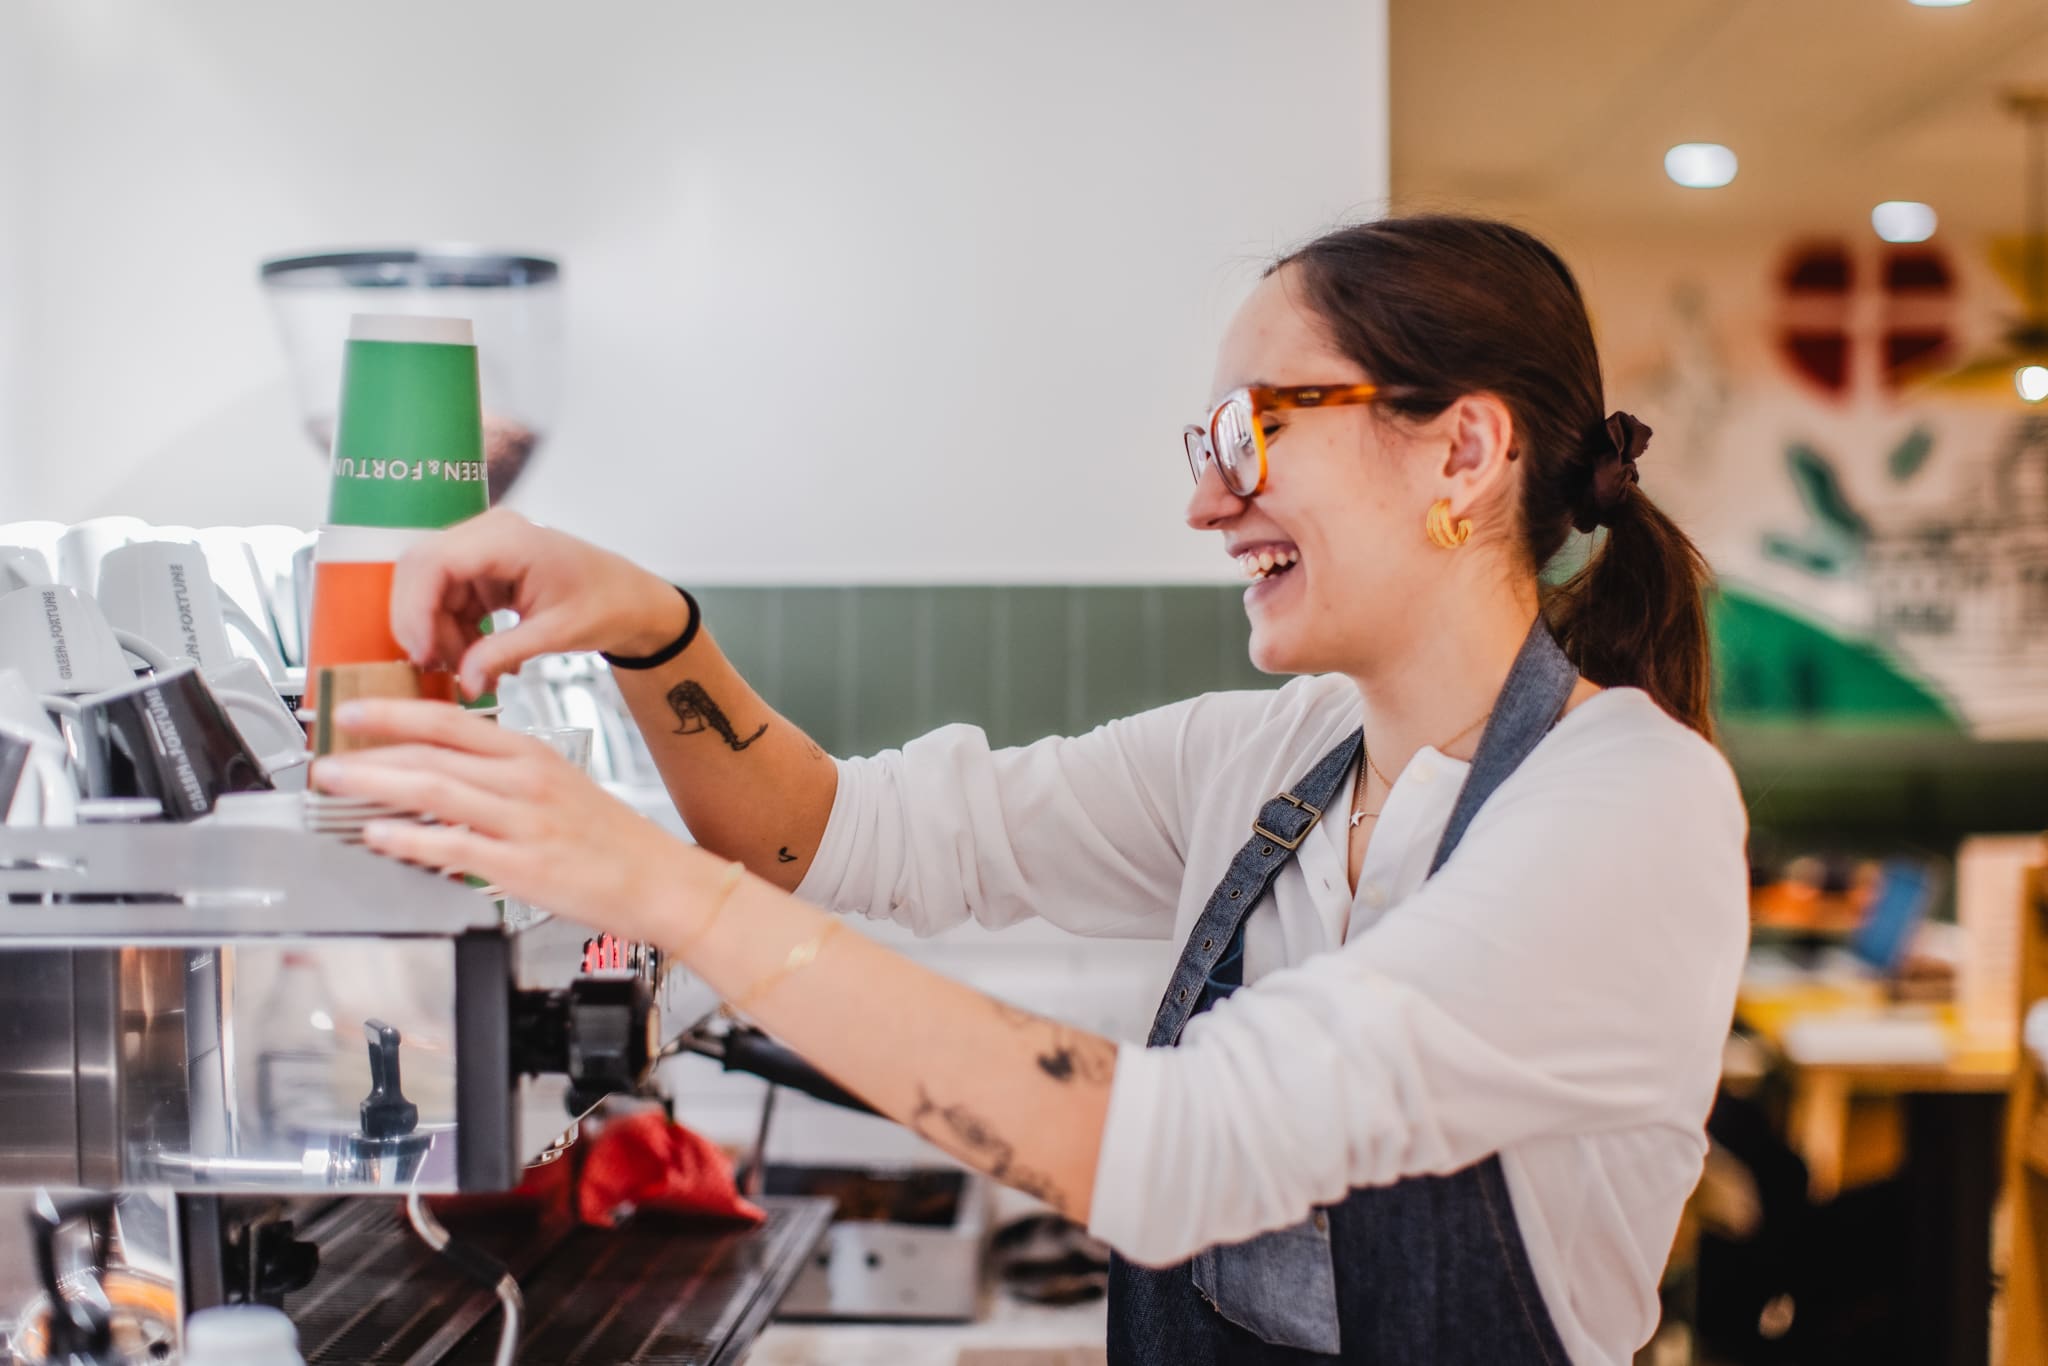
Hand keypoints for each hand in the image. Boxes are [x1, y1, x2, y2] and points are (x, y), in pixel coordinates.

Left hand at [310, 698, 711, 937]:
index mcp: (532, 755)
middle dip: (370, 750)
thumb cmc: (613, 840)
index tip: (354, 711)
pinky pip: (454, 845)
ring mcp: (523, 822)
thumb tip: (443, 780)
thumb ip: (502, 779)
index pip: (452, 720)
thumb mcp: (560, 788)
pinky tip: (379, 836)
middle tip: (325, 754)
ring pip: (435, 790)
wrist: (661, 880)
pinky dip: (409, 839)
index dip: (395, 712)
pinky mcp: (523, 866)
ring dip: (376, 784)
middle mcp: (525, 781)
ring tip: (337, 784)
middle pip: (434, 752)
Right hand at [390, 509, 689, 697]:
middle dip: (422, 624)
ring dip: (442, 634)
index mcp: (508, 537)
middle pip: (422, 572)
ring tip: (473, 671)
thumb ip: (504, 654)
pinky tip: (483, 659)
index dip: (415, 609)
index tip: (422, 653)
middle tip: (436, 667)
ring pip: (432, 590)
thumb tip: (463, 680)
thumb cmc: (607, 604)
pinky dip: (458, 631)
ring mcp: (485, 548)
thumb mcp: (557, 633)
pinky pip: (450, 599)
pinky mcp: (486, 569)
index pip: (433, 562)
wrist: (631, 599)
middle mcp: (489, 533)